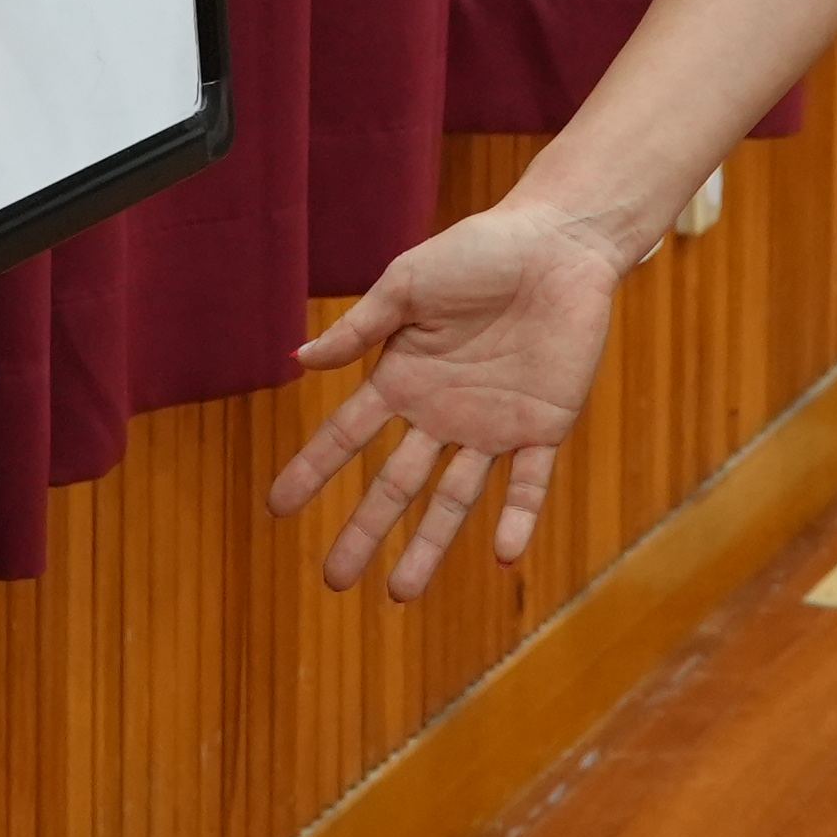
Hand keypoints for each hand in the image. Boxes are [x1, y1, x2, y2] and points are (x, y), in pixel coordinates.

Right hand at [267, 195, 648, 596]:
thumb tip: (298, 361)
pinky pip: (529, 483)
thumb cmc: (479, 252)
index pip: (347, 437)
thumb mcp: (408, 285)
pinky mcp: (543, 426)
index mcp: (403, 378)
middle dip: (364, 531)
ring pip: (453, 499)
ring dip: (429, 545)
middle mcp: (441, 413)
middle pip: (394, 484)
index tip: (279, 508)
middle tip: (335, 580)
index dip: (313, 471)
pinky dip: (519, 518)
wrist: (557, 244)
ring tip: (401, 593)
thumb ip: (360, 328)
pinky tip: (505, 554)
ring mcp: (492, 425)